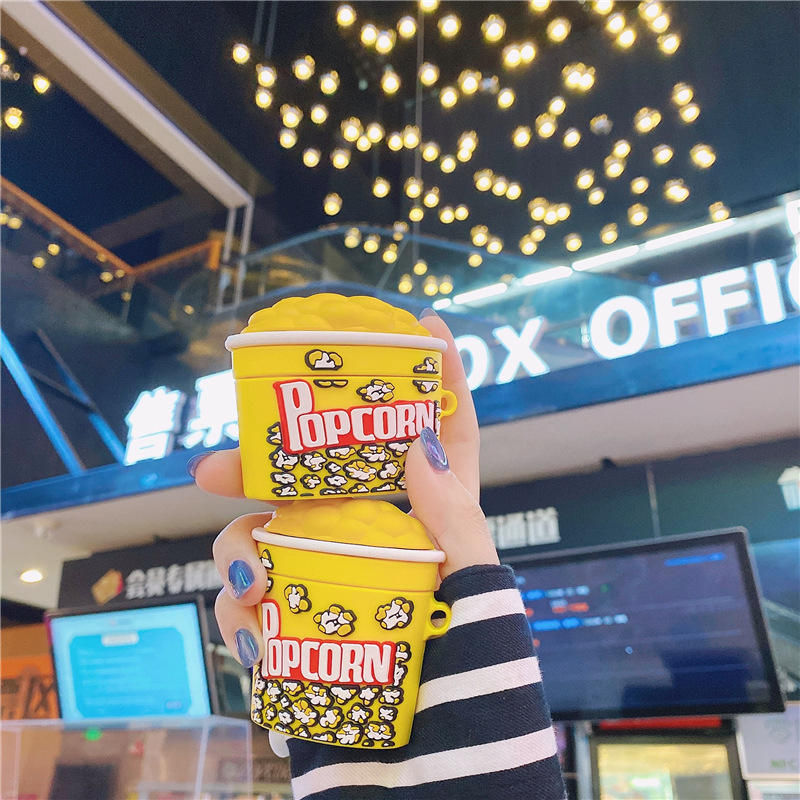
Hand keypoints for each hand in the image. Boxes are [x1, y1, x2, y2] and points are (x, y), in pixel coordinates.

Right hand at [193, 311, 498, 667]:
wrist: (431, 763)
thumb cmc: (470, 675)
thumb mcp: (473, 590)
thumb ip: (456, 522)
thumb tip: (422, 445)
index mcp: (435, 519)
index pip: (444, 437)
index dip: (441, 379)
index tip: (427, 325)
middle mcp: (373, 536)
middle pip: (314, 476)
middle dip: (259, 464)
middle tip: (214, 466)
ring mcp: (328, 577)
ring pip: (263, 536)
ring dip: (239, 552)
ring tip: (250, 586)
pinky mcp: (298, 624)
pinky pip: (251, 604)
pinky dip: (242, 616)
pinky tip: (254, 638)